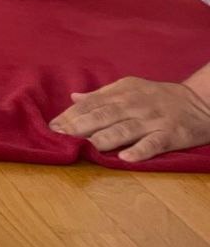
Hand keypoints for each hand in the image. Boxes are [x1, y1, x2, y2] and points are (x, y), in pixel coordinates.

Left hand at [49, 76, 209, 161]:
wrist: (201, 102)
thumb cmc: (158, 96)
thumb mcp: (129, 88)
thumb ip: (101, 95)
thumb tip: (74, 98)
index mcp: (122, 92)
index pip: (91, 104)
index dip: (71, 115)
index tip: (52, 126)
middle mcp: (135, 104)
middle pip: (103, 115)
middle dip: (79, 126)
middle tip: (59, 136)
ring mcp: (153, 120)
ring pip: (124, 129)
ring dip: (103, 138)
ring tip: (85, 146)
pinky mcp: (172, 135)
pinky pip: (154, 143)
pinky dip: (140, 150)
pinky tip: (125, 158)